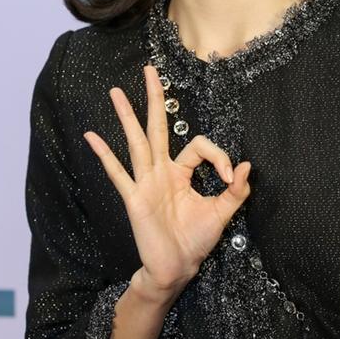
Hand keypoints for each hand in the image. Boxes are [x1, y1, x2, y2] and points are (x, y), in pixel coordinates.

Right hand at [83, 65, 251, 296]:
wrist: (175, 268)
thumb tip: (247, 166)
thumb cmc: (195, 241)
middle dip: (155, 98)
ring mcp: (145, 183)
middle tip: (151, 70)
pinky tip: (92, 136)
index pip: (198, 146)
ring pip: (137, 142)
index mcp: (182, 173)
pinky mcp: (135, 198)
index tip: (231, 178)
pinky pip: (118, 173)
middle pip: (158, 127)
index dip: (218, 156)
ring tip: (117, 91)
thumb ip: (235, 191)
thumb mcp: (222, 214)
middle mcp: (161, 172)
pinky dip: (105, 155)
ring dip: (128, 116)